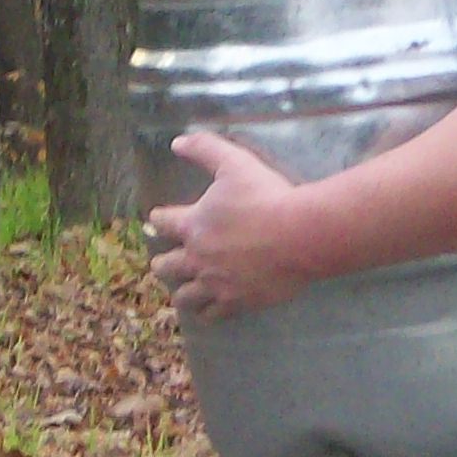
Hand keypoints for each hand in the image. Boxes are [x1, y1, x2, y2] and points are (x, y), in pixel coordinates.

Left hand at [146, 132, 315, 320]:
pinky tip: (208, 312)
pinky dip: (207, 313)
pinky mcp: (237, 302)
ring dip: (181, 293)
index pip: (163, 223)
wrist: (299, 235)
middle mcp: (198, 258)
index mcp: (193, 224)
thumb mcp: (234, 162)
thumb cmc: (266, 196)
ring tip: (183, 293)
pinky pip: (213, 315)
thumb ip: (204, 149)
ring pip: (185, 297)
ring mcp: (216, 284)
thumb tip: (177, 141)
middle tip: (163, 264)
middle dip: (162, 264)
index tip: (157, 219)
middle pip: (166, 267)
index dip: (159, 219)